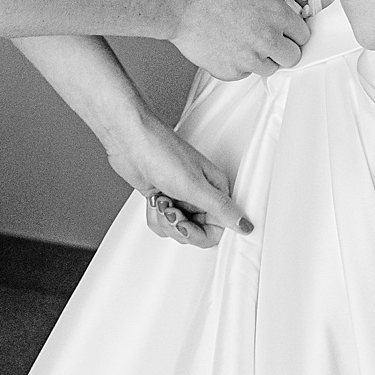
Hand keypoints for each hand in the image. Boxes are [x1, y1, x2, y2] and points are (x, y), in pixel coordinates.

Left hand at [105, 117, 250, 248]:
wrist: (129, 140)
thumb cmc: (161, 152)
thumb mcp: (195, 186)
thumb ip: (221, 209)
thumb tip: (245, 224)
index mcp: (215, 189)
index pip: (217, 229)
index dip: (198, 233)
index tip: (184, 224)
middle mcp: (200, 194)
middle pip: (195, 232)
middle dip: (177, 225)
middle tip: (170, 209)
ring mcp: (181, 196)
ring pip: (176, 229)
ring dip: (164, 219)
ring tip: (161, 199)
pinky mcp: (164, 197)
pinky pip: (161, 223)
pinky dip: (154, 215)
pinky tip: (153, 198)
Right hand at [172, 0, 307, 79]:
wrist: (180, 6)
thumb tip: (283, 8)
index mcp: (276, 15)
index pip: (304, 35)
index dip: (295, 33)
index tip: (290, 34)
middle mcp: (267, 39)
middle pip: (293, 58)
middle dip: (284, 50)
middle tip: (271, 42)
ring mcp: (249, 59)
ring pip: (269, 68)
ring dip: (261, 58)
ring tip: (242, 40)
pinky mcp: (231, 72)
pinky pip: (244, 73)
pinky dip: (239, 64)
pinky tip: (227, 46)